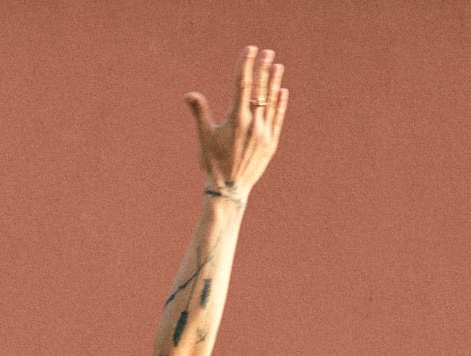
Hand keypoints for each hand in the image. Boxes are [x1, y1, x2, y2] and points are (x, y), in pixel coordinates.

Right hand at [185, 47, 287, 198]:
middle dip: (263, 69)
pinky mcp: (271, 145)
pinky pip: (277, 119)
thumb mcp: (204, 137)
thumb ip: (200, 112)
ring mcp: (264, 134)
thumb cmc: (212, 164)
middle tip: (267, 53)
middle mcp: (253, 124)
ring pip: (271, 102)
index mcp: (236, 119)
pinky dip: (280, 104)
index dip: (246, 65)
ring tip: (277, 66)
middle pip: (260, 89)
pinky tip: (282, 92)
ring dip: (274, 82)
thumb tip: (188, 94)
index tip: (250, 49)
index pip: (242, 84)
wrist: (228, 191)